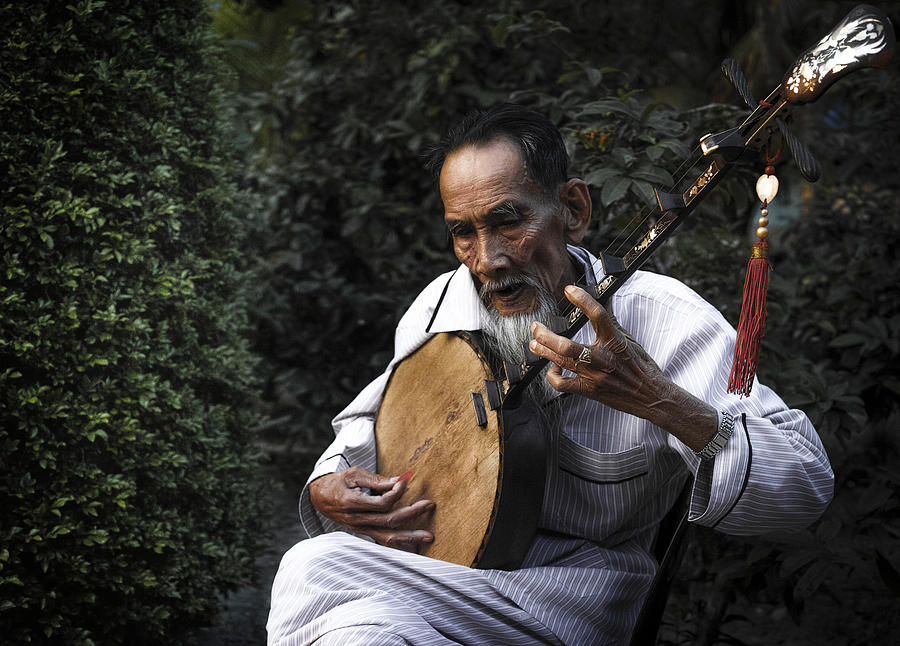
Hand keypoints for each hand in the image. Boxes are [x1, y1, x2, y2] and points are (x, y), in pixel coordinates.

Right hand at [308, 466, 434, 550]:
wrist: (319, 496)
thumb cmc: (338, 482)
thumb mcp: (355, 474)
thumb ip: (377, 480)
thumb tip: (399, 482)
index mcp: (353, 503)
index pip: (382, 503)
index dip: (397, 493)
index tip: (405, 481)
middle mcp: (357, 520)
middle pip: (389, 521)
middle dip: (412, 513)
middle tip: (429, 505)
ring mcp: (360, 529)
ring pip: (387, 537)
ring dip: (409, 537)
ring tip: (428, 537)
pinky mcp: (363, 532)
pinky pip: (383, 541)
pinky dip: (399, 544)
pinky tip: (414, 547)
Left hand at [528, 285, 715, 450]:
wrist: (651, 396)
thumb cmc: (641, 367)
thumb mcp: (629, 339)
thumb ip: (611, 323)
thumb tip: (601, 303)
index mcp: (616, 341)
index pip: (598, 315)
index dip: (583, 300)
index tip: (569, 290)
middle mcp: (603, 358)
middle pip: (566, 345)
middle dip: (545, 335)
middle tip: (536, 327)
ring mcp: (594, 375)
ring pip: (561, 362)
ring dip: (543, 351)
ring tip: (534, 343)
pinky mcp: (589, 390)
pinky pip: (563, 385)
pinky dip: (552, 376)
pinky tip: (552, 369)